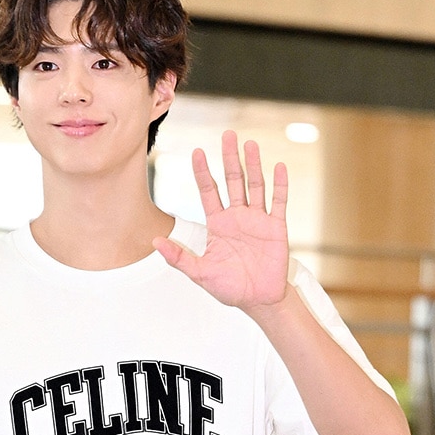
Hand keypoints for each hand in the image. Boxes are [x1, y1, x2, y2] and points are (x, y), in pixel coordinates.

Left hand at [154, 130, 289, 313]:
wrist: (258, 300)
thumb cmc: (229, 288)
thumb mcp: (200, 273)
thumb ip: (179, 258)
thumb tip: (155, 242)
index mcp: (218, 224)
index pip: (208, 191)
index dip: (202, 172)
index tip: (196, 152)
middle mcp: (237, 217)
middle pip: (233, 181)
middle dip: (229, 158)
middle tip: (227, 134)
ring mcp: (258, 220)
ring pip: (255, 185)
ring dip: (253, 165)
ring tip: (250, 144)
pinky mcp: (276, 227)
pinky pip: (278, 202)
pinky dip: (279, 185)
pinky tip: (278, 166)